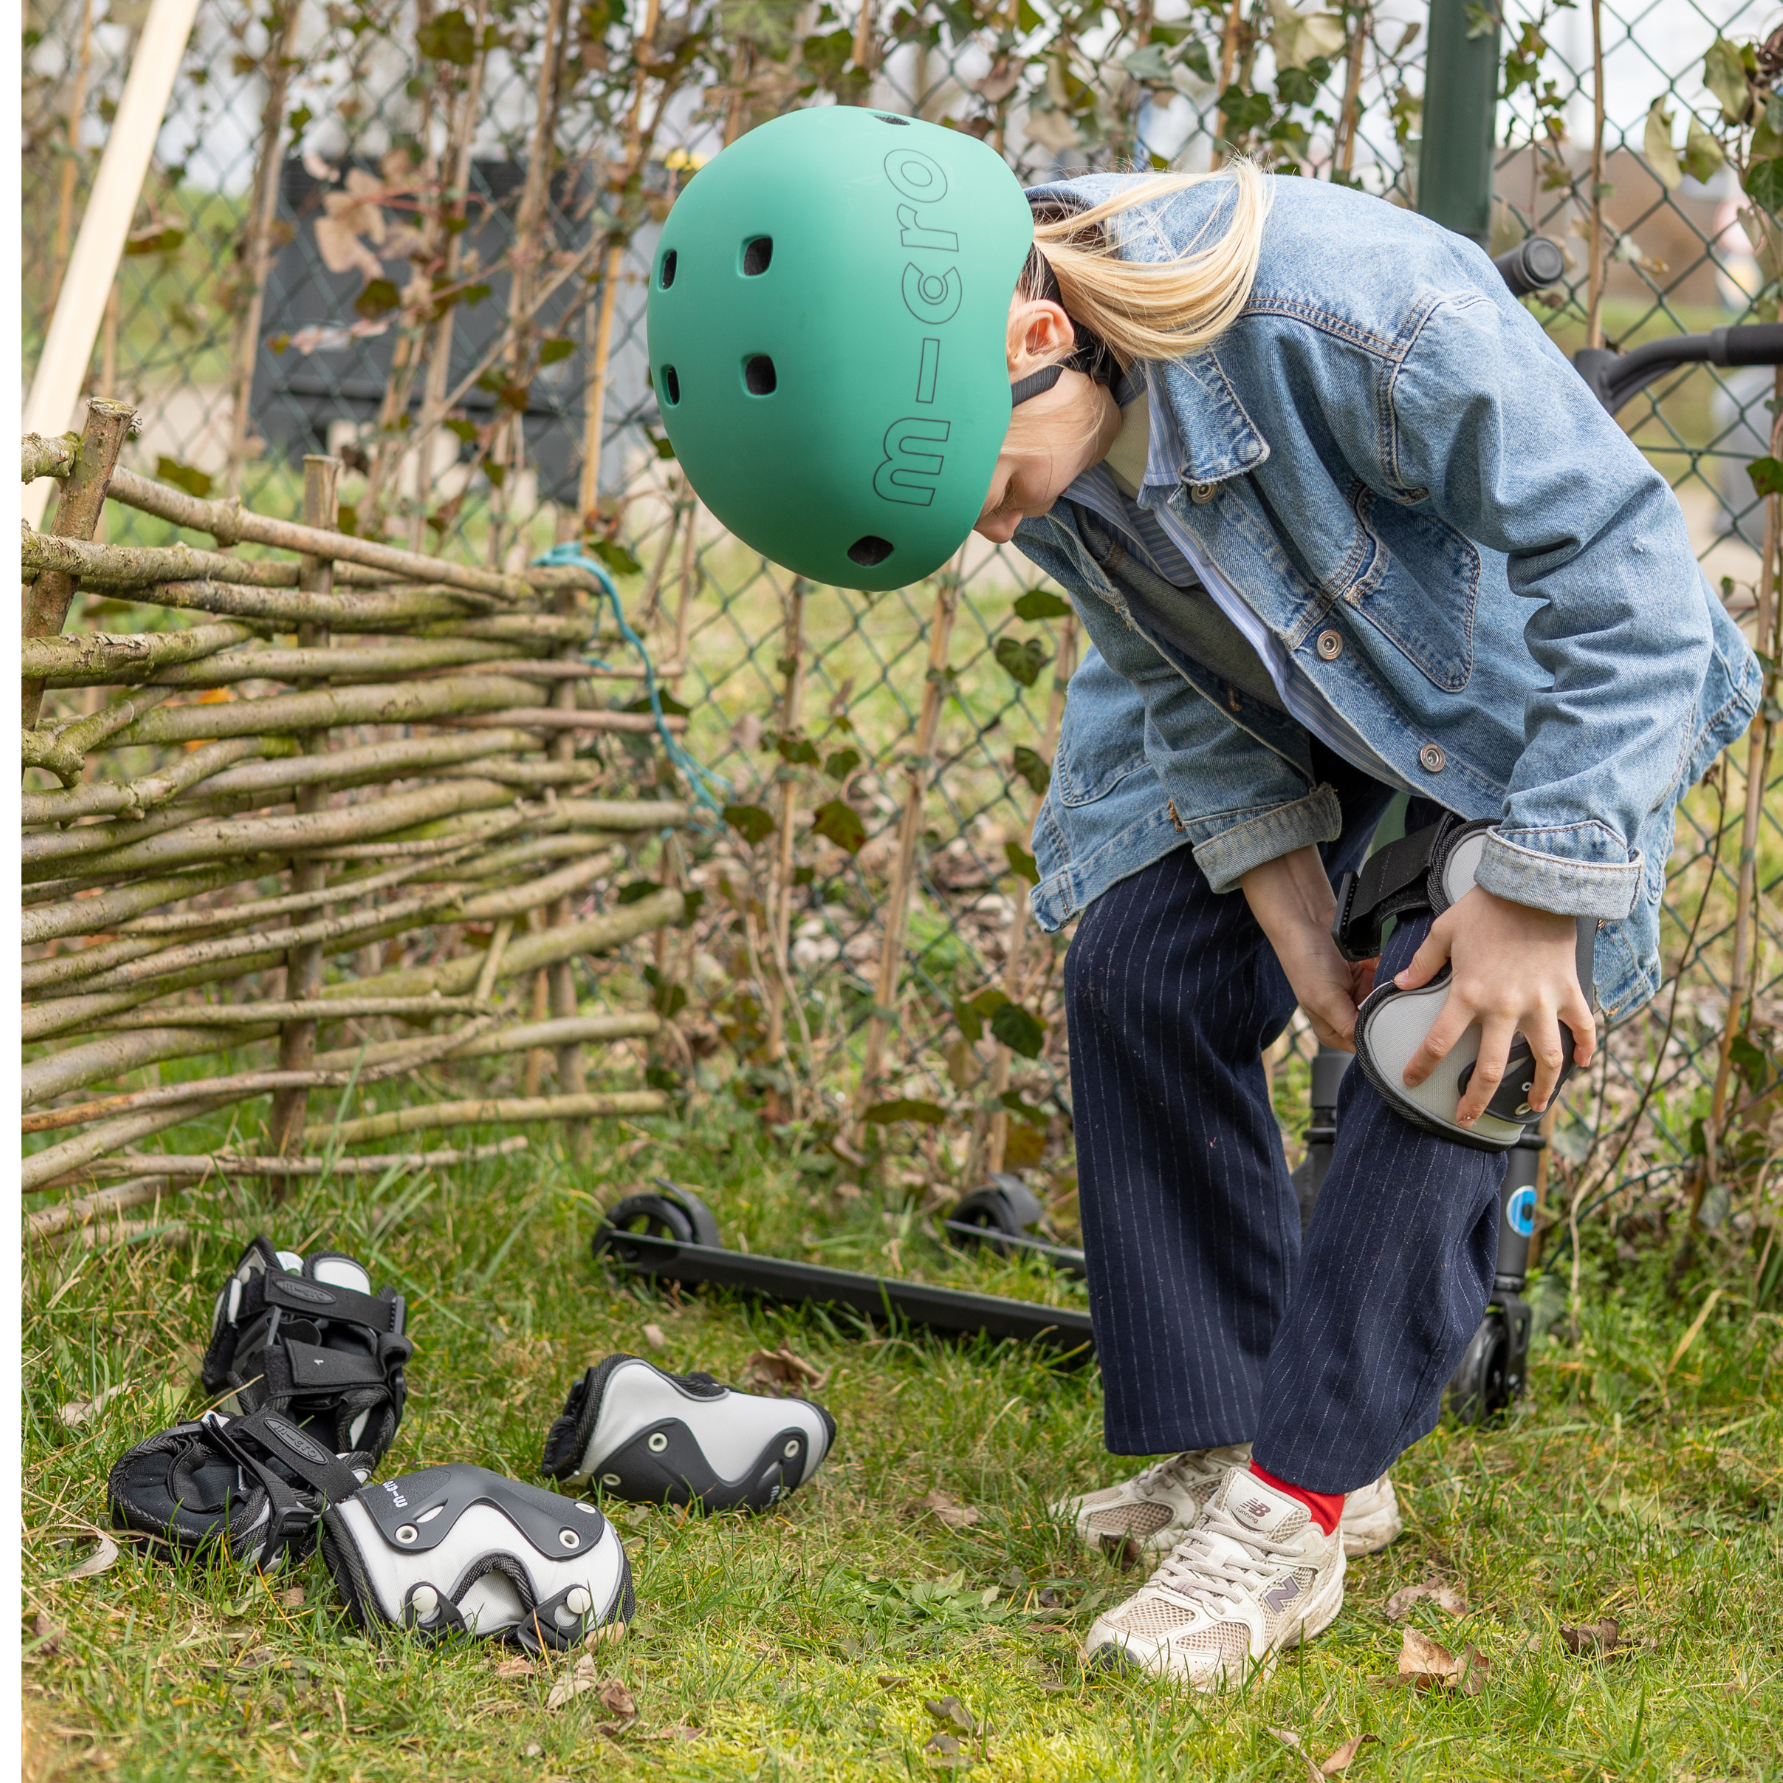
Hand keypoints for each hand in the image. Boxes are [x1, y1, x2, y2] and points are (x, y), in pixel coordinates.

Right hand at [1240, 847, 1377, 1050]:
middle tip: (1395, 996)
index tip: (1401, 1025)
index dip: (1384, 1036)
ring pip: (1389, 999)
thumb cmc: (1306, 960)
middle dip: (1390, 1007)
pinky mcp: (1367, 973)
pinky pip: (1389, 978)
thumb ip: (1349, 1026)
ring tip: (1385, 974)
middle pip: (1381, 1021)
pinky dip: (1388, 969)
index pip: (1366, 1044)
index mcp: (1333, 1031)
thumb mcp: (1325, 1000)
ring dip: (1390, 986)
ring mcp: (1358, 993)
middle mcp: (1347, 1014)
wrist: (1306, 919)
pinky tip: (1376, 961)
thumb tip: (1374, 1046)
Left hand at [1397, 886, 1595, 1125]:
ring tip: (1532, 1108)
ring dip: (1541, 1089)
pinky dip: (1586, 1049)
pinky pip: (1583, 1028)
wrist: (1536, 885)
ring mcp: (1541, 1003)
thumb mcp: (1444, 931)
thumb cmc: (1487, 907)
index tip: (1411, 1081)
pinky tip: (1582, 1065)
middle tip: (1466, 1119)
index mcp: (1469, 993)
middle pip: (1488, 1069)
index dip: (1422, 1066)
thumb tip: (1400, 984)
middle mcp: (1505, 1007)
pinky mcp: (1569, 992)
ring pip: (1545, 1060)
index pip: (1438, 1042)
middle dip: (1475, 1100)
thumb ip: (1422, 962)